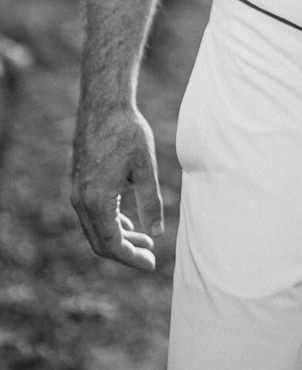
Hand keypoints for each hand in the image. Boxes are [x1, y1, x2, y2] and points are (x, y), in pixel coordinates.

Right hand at [70, 105, 162, 271]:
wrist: (104, 105)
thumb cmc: (128, 132)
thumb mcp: (145, 167)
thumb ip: (151, 202)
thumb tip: (157, 233)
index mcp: (97, 200)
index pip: (112, 244)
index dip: (132, 258)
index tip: (151, 263)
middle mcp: (81, 201)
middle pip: (100, 242)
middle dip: (125, 252)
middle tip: (150, 256)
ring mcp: (76, 192)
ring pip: (94, 229)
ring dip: (118, 238)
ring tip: (145, 241)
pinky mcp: (78, 183)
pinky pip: (90, 215)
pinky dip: (109, 224)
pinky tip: (128, 223)